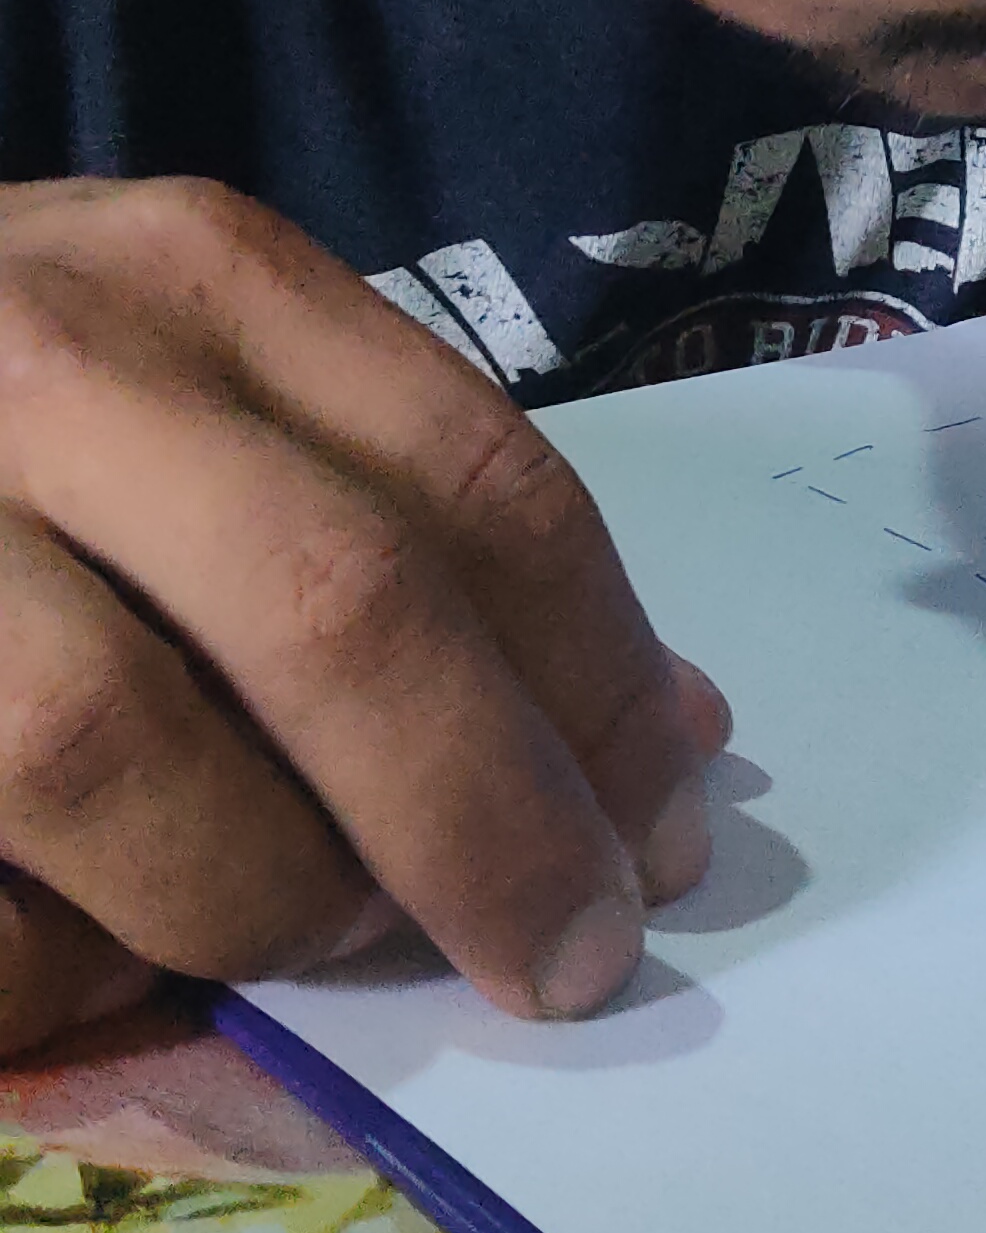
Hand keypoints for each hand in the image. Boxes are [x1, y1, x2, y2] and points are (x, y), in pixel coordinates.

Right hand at [0, 176, 727, 1059]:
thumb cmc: (8, 426)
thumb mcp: (193, 389)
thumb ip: (406, 528)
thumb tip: (672, 743)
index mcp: (184, 273)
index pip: (472, 483)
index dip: (597, 688)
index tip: (658, 839)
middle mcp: (37, 357)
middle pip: (334, 607)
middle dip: (483, 820)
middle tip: (562, 959)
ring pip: (117, 751)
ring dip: (254, 897)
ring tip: (296, 938)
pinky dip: (51, 959)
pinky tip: (86, 948)